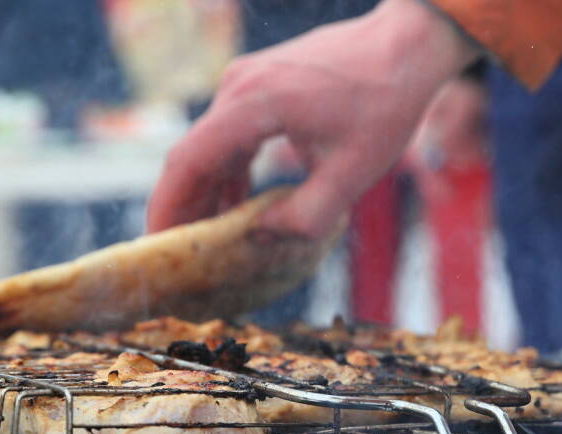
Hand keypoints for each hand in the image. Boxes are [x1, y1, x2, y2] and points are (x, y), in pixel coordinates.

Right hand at [146, 0, 477, 238]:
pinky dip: (228, 174)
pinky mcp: (257, 85)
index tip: (156, 249)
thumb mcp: (353, 175)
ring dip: (206, 195)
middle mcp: (237, 87)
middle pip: (191, 157)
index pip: (188, 162)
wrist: (406, 45)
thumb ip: (305, 217)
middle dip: (182, 211)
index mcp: (253, 104)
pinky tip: (236, 209)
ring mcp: (244, 82)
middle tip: (178, 260)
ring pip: (209, 149)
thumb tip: (259, 239)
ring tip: (207, 244)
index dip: (167, 209)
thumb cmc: (385, 105)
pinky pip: (229, 137)